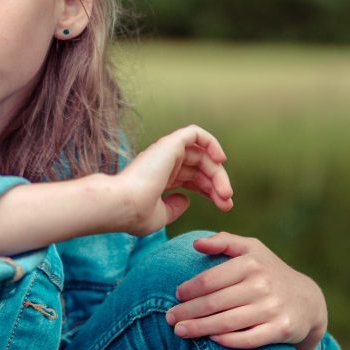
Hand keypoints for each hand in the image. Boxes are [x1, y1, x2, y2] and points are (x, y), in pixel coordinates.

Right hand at [116, 125, 232, 236]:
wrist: (122, 205)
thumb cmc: (135, 214)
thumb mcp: (160, 216)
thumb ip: (174, 208)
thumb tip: (186, 200)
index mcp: (160, 179)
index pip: (192, 178)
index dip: (210, 191)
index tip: (224, 207)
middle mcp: (163, 163)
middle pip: (200, 168)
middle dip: (218, 184)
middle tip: (227, 202)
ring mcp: (166, 152)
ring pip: (202, 154)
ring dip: (218, 172)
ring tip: (226, 192)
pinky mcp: (170, 143)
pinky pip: (195, 134)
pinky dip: (211, 142)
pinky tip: (221, 160)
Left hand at [165, 232, 326, 349]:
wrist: (307, 300)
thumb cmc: (268, 272)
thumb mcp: (251, 249)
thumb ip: (224, 242)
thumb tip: (196, 244)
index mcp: (251, 263)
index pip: (210, 279)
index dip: (189, 289)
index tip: (176, 296)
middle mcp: (262, 284)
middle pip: (214, 302)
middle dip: (187, 312)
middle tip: (169, 319)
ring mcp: (273, 308)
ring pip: (227, 322)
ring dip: (199, 328)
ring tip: (180, 332)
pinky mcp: (282, 329)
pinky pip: (249, 338)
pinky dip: (228, 340)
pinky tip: (211, 340)